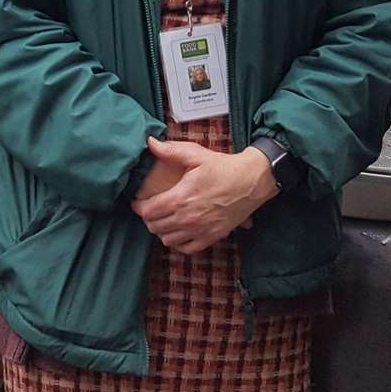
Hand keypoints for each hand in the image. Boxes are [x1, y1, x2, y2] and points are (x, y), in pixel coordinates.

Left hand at [130, 137, 276, 254]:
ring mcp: (200, 230)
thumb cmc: (224, 168)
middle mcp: (188, 218)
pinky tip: (180, 230)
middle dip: (149, 217)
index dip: (138, 206)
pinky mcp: (211, 237)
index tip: (139, 201)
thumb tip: (150, 142)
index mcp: (181, 198)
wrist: (252, 182)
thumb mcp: (196, 155)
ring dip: (162, 230)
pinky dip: (178, 242)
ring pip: (167, 240)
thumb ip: (171, 151)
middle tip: (152, 208)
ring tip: (165, 218)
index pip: (147, 211)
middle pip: (154, 227)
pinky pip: (186, 248)